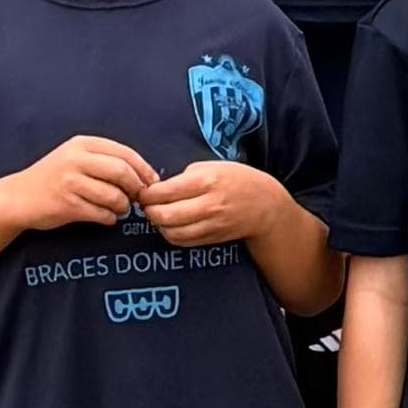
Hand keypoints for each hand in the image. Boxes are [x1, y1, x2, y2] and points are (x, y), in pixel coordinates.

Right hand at [12, 134, 157, 233]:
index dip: (143, 169)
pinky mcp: (66, 205)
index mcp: (82, 144)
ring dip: (123, 206)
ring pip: (114, 195)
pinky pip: (101, 214)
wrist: (18, 197)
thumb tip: (144, 175)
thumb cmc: (53, 178)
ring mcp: (69, 182)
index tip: (151, 182)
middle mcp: (75, 159)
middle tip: (138, 198)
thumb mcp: (75, 157)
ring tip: (119, 209)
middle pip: (122, 172)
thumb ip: (105, 160)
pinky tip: (105, 217)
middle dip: (136, 188)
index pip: (124, 153)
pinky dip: (109, 218)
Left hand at [142, 157, 278, 249]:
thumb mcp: (212, 166)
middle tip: (147, 205)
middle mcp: (209, 204)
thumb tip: (158, 188)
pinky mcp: (212, 238)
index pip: (165, 191)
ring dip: (159, 224)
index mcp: (207, 180)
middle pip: (165, 215)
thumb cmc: (237, 180)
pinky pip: (182, 241)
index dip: (147, 194)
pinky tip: (171, 225)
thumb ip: (185, 176)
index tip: (143, 191)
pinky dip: (171, 234)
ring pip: (172, 232)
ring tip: (158, 215)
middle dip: (149, 211)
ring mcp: (211, 224)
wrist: (265, 205)